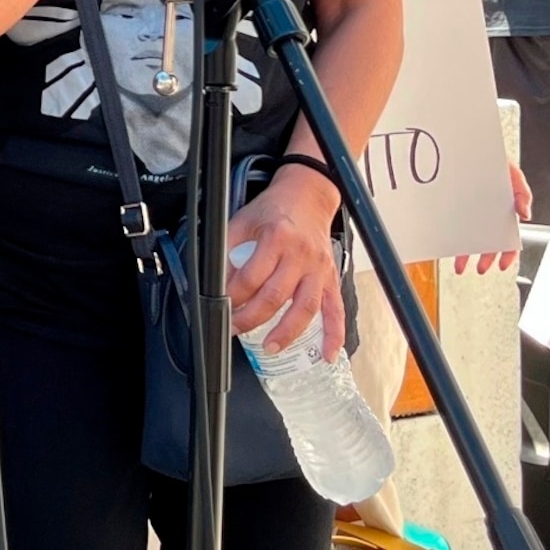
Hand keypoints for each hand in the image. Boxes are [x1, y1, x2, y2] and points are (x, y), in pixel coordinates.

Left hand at [226, 167, 346, 360]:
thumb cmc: (275, 209)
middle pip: (275, 296)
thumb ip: (228, 248)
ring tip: (270, 347)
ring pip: (305, 308)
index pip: (251, 277)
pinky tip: (326, 354)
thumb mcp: (243, 220)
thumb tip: (214, 280)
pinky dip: (334, 334)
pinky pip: (335, 309)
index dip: (233, 296)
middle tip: (234, 329)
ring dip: (287, 332)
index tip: (221, 307)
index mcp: (276, 239)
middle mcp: (300, 255)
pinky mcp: (331, 277)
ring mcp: (318, 269)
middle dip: (251, 318)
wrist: (308, 195)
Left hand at [447, 159, 530, 273]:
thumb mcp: (514, 176)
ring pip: (471, 239)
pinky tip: (448, 247)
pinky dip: (452, 238)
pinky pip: (454, 227)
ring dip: (466, 255)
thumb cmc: (496, 163)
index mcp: (504, 213)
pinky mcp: (457, 209)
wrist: (473, 149)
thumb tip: (525, 215)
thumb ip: (523, 195)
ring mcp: (472, 214)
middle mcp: (488, 216)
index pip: (510, 238)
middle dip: (486, 259)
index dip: (508, 254)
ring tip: (461, 267)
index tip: (502, 265)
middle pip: (489, 243)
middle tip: (480, 269)